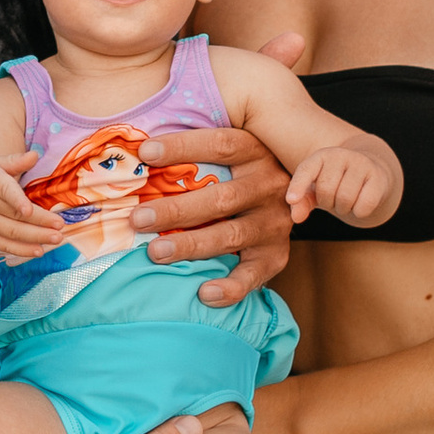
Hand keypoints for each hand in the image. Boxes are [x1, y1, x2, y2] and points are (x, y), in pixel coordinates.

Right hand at [0, 152, 67, 261]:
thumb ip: (15, 161)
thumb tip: (35, 155)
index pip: (3, 190)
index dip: (16, 200)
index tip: (29, 209)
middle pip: (13, 214)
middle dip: (39, 221)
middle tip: (60, 224)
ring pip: (11, 233)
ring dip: (36, 237)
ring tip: (57, 238)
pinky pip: (4, 245)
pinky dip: (22, 250)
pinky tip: (39, 250)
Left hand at [130, 126, 290, 304]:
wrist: (296, 192)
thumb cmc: (237, 168)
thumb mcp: (228, 146)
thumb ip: (194, 142)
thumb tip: (139, 140)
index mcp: (254, 151)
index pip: (220, 145)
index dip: (183, 148)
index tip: (145, 154)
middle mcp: (269, 185)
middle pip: (221, 198)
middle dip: (176, 210)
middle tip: (138, 219)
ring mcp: (274, 223)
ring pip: (232, 236)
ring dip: (192, 246)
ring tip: (155, 253)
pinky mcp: (276, 254)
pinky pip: (254, 275)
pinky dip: (231, 288)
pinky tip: (204, 293)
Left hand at [288, 139, 402, 228]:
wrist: (371, 171)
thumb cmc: (336, 183)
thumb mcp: (316, 190)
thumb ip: (302, 201)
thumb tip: (296, 218)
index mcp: (320, 156)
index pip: (306, 170)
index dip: (297, 186)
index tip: (291, 200)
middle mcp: (341, 155)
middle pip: (326, 190)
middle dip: (327, 203)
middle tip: (334, 200)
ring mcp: (361, 164)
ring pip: (345, 198)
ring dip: (343, 208)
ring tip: (346, 201)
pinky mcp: (378, 177)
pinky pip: (364, 204)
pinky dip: (360, 212)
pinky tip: (361, 204)